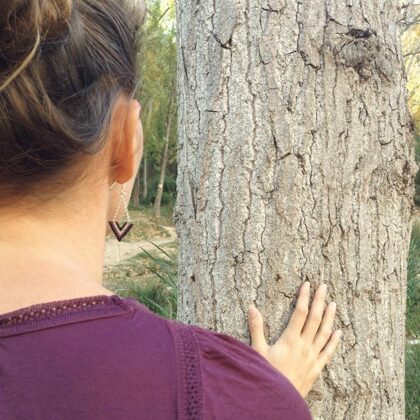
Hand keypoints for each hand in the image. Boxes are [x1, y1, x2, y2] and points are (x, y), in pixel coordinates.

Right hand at [247, 281, 341, 397]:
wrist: (278, 400)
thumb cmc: (266, 375)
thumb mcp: (257, 350)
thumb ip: (256, 328)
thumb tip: (252, 307)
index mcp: (290, 339)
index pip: (300, 312)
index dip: (304, 297)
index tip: (307, 284)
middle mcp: (304, 346)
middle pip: (315, 319)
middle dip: (319, 301)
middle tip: (323, 286)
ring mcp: (312, 357)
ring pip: (324, 333)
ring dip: (329, 317)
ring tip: (333, 303)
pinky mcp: (316, 369)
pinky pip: (328, 352)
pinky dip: (334, 341)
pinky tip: (338, 332)